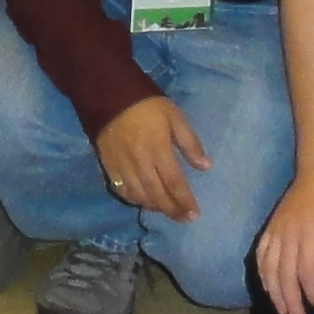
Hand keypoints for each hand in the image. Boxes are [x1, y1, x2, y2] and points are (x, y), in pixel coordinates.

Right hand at [94, 96, 211, 225]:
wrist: (109, 94)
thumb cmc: (147, 104)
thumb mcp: (175, 117)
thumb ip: (190, 143)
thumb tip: (206, 166)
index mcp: (158, 150)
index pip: (174, 183)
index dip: (185, 201)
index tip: (195, 214)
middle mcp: (140, 163)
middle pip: (157, 195)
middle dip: (172, 210)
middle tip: (183, 219)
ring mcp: (122, 166)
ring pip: (139, 196)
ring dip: (154, 207)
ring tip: (166, 210)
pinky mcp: (108, 165)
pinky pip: (121, 190)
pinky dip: (134, 199)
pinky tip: (143, 200)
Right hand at [253, 162, 313, 313]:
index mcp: (310, 234)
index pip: (306, 272)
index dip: (312, 294)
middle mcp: (289, 234)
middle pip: (284, 275)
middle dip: (291, 301)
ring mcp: (277, 229)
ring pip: (268, 267)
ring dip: (274, 292)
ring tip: (282, 310)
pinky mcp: (271, 225)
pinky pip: (260, 253)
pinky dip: (262, 273)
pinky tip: (268, 286)